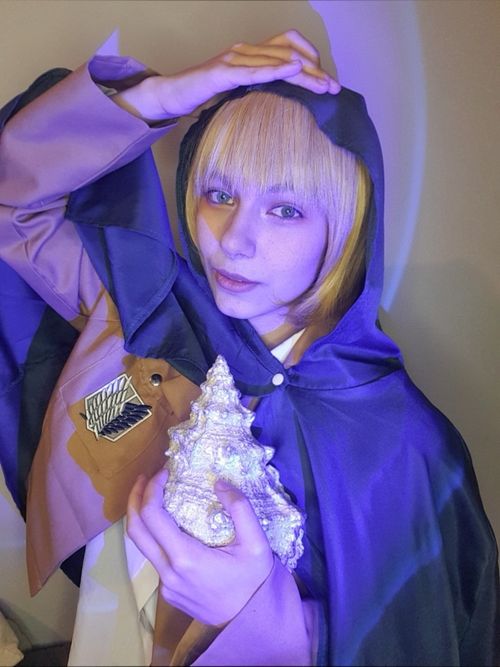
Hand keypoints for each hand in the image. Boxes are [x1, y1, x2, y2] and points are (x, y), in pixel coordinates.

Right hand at [114, 29, 339, 120]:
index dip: (311, 60)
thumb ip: (258, 90)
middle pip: (289, 53)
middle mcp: (245, 49)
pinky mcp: (222, 72)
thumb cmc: (204, 94)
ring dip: (303, 74)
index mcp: (251, 53)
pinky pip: (253, 70)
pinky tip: (293, 72)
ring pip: (276, 60)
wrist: (173, 93)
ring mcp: (233, 58)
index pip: (289, 47)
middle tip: (334, 88)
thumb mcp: (238, 92)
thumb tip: (283, 104)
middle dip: (315, 71)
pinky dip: (275, 70)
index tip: (326, 82)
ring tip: (323, 86)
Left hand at [126, 469, 273, 625]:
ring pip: (142, 545)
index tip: (165, 471)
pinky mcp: (168, 592)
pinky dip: (156, 535)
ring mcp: (165, 585)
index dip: (152, 488)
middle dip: (135, 498)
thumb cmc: (254, 583)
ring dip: (143, 517)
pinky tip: (173, 525)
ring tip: (156, 495)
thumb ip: (240, 509)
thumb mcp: (257, 544)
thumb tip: (219, 482)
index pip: (152, 516)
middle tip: (145, 476)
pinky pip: (155, 558)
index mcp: (186, 558)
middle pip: (135, 530)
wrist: (250, 624)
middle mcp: (168, 572)